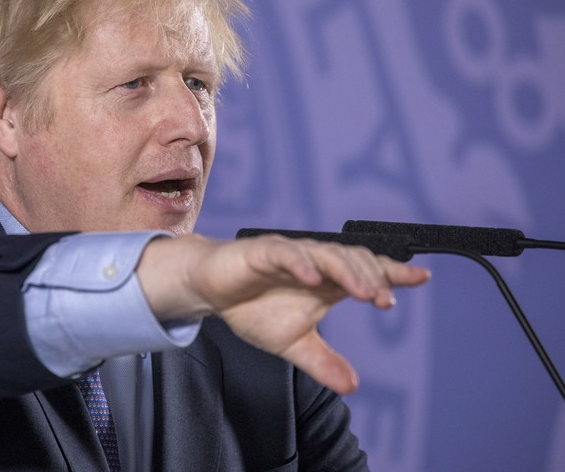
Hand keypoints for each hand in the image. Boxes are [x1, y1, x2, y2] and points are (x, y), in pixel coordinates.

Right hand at [137, 234, 429, 393]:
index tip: (422, 278)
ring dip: (347, 271)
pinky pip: (286, 252)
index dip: (394, 273)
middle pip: (353, 261)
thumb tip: (352, 385)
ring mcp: (291, 254)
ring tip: (364, 292)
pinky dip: (300, 263)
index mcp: (326, 280)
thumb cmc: (253, 307)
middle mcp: (314, 262)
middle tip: (385, 302)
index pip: (367, 271)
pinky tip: (313, 277)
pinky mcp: (263, 251)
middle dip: (373, 279)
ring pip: (326, 253)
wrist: (212, 290)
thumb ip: (321, 361)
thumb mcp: (292, 343)